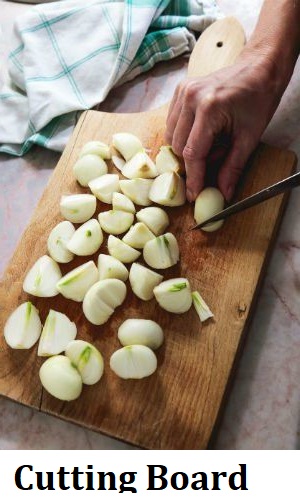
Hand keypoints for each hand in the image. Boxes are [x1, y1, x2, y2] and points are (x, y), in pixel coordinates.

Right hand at [165, 53, 285, 201]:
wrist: (259, 68)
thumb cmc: (258, 99)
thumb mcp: (249, 138)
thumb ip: (233, 167)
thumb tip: (223, 192)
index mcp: (209, 108)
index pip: (192, 154)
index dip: (193, 178)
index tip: (193, 195)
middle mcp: (190, 98)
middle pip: (178, 147)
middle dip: (194, 161)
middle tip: (216, 157)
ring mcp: (182, 92)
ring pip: (171, 137)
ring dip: (187, 147)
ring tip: (212, 141)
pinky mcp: (179, 91)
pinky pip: (171, 124)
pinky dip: (183, 134)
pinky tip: (202, 130)